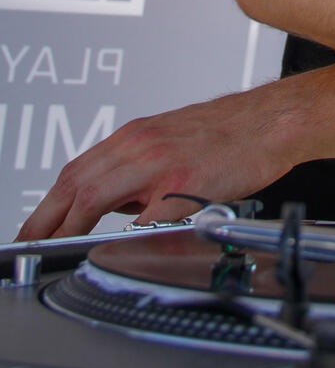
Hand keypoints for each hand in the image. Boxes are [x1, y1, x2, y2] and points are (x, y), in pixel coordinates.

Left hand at [15, 82, 293, 239]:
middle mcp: (142, 143)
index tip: (34, 225)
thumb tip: (113, 206)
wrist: (271, 121)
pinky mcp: (185, 180)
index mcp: (137, 135)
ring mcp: (161, 162)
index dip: (49, 201)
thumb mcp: (171, 140)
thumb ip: (140, 168)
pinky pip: (144, 215)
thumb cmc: (230, 134)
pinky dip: (125, 233)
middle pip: (77, 181)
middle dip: (47, 216)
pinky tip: (117, 247)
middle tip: (29, 241)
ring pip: (98, 194)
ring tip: (57, 246)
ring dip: (72, 225)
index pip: (77, 169)